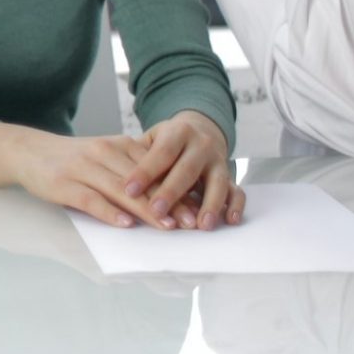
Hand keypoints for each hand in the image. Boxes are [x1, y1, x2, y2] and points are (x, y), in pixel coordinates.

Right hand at [0, 122, 180, 230]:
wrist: (28, 151)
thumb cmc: (72, 160)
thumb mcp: (105, 156)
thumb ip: (132, 170)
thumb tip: (167, 195)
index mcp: (118, 145)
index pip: (155, 168)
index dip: (178, 189)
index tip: (198, 207)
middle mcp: (104, 152)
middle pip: (143, 181)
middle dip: (170, 203)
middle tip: (190, 222)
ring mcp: (83, 168)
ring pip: (122, 190)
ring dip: (146, 210)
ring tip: (167, 227)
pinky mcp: (64, 184)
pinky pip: (91, 199)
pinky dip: (109, 212)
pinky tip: (125, 225)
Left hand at [122, 111, 244, 229]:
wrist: (200, 128)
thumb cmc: (167, 141)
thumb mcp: (152, 139)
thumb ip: (139, 156)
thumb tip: (116, 181)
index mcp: (178, 132)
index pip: (161, 153)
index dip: (145, 172)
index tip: (128, 190)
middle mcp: (201, 145)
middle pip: (187, 170)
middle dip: (171, 192)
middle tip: (156, 211)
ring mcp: (218, 160)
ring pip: (217, 182)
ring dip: (210, 205)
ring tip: (201, 226)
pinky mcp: (229, 175)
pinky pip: (237, 190)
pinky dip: (235, 206)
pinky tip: (230, 221)